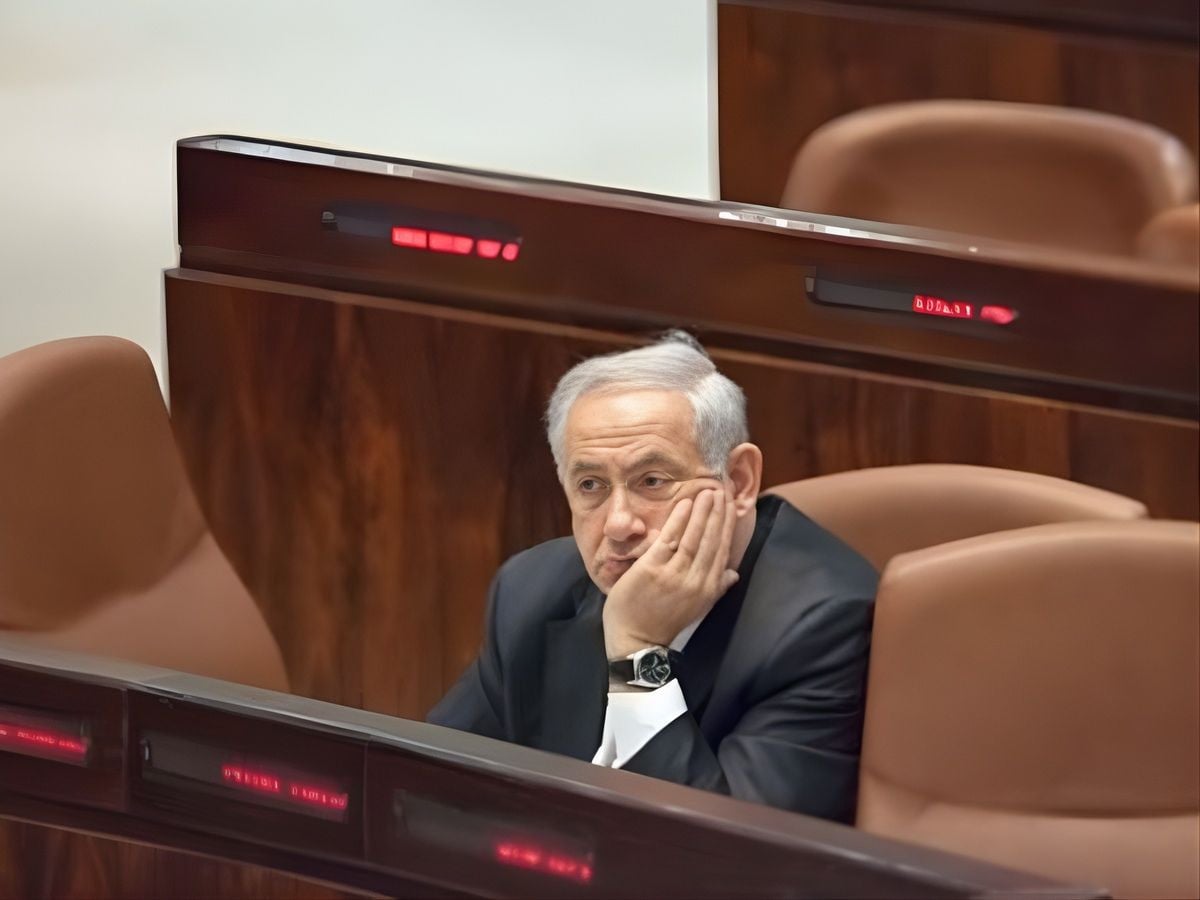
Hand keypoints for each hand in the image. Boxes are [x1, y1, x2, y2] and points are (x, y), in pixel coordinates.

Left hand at [602, 488, 739, 659]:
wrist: (636, 641)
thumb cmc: (663, 622)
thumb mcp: (696, 607)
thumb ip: (716, 587)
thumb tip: (734, 573)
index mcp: (707, 588)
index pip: (721, 549)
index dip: (727, 525)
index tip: (731, 504)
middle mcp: (694, 580)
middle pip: (710, 540)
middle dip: (718, 513)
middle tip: (722, 488)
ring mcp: (673, 575)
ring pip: (693, 537)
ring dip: (702, 512)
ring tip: (708, 491)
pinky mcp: (652, 570)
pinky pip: (669, 540)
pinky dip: (678, 520)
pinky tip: (684, 503)